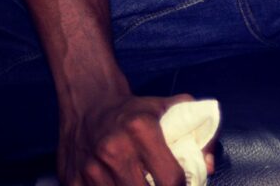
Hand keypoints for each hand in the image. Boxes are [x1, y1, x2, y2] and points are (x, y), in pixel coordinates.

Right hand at [58, 89, 206, 185]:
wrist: (88, 103)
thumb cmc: (135, 110)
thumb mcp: (170, 108)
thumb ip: (197, 132)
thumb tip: (208, 167)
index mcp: (142, 130)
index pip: (170, 178)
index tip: (184, 185)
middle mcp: (114, 149)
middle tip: (162, 184)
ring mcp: (90, 168)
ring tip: (141, 182)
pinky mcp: (71, 180)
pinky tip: (119, 184)